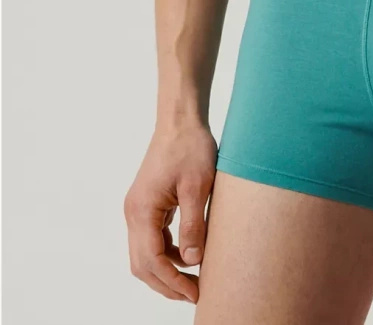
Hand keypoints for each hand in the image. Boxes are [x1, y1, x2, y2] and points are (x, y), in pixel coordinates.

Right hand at [124, 123, 217, 302]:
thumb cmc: (189, 147)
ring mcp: (138, 209)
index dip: (173, 282)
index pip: (152, 261)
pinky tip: (188, 255)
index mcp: (142, 211)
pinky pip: (153, 238)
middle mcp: (134, 213)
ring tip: (193, 280)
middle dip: (166, 283)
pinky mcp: (148, 204)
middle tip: (194, 294)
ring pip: (146, 253)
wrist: (180, 120)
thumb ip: (193, 225)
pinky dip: (167, 252)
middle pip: (143, 264)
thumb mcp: (198, 186)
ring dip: (166, 270)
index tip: (195, 292)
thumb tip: (192, 261)